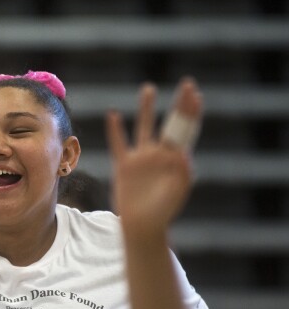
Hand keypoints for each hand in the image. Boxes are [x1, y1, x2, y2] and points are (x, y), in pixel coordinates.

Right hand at [106, 78, 202, 236]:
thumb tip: (183, 153)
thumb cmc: (163, 212)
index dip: (191, 111)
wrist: (142, 226)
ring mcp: (142, 158)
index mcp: (177, 159)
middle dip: (179, 104)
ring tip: (149, 88)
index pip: (186, 130)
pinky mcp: (124, 166)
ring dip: (147, 108)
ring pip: (145, 127)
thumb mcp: (177, 193)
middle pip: (170, 123)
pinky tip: (114, 115)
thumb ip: (182, 174)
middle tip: (187, 83)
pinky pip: (118, 144)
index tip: (194, 94)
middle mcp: (160, 154)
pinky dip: (115, 130)